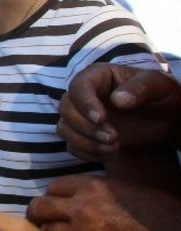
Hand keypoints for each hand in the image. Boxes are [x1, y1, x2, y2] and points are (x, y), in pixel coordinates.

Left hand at [29, 176, 180, 230]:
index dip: (54, 197)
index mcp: (93, 187)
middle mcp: (83, 209)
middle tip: (45, 221)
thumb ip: (97, 191)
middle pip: (39, 208)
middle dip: (40, 214)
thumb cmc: (161, 215)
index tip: (57, 204)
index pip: (53, 188)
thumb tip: (77, 194)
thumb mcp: (127, 190)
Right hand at [57, 64, 180, 159]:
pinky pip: (71, 144)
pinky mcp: (82, 134)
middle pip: (66, 108)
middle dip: (86, 127)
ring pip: (64, 127)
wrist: (166, 119)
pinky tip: (110, 154)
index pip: (79, 86)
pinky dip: (87, 152)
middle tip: (114, 138)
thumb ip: (141, 88)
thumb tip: (117, 100)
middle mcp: (83, 94)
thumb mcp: (159, 86)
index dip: (86, 104)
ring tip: (115, 147)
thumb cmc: (163, 96)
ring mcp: (80, 115)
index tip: (102, 119)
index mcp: (97, 76)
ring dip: (85, 142)